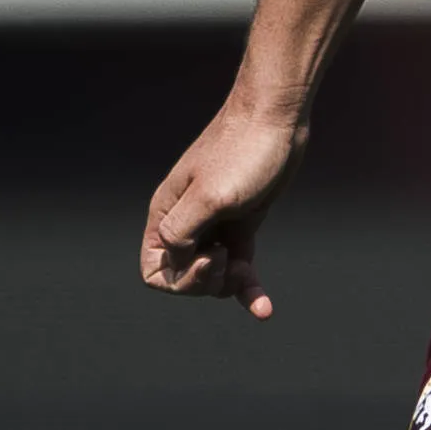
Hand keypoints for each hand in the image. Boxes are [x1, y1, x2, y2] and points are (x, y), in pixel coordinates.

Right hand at [143, 99, 302, 318]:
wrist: (277, 120)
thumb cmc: (242, 152)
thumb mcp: (209, 196)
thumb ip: (181, 232)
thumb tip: (174, 260)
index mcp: (166, 214)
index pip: (154, 270)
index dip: (179, 280)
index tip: (207, 258)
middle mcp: (186, 222)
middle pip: (183, 277)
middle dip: (207, 283)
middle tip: (231, 259)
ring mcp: (214, 224)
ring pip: (213, 276)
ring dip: (231, 286)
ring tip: (250, 274)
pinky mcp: (241, 223)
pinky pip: (239, 266)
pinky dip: (249, 288)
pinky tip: (264, 309)